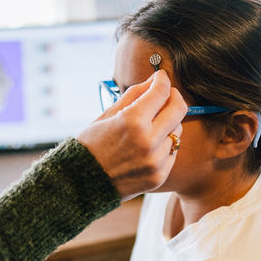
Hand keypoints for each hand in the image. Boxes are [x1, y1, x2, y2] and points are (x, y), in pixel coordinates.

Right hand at [77, 71, 186, 199]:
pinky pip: (172, 151)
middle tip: (166, 95)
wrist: (82, 183)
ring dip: (168, 123)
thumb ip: (134, 94)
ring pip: (178, 131)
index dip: (162, 80)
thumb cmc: (92, 145)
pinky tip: (148, 145)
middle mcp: (148, 141)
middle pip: (179, 109)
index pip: (161, 92)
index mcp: (133, 121)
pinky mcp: (159, 176)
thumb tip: (154, 80)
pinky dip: (164, 144)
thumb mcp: (108, 114)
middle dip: (173, 97)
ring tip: (150, 125)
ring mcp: (156, 161)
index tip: (161, 77)